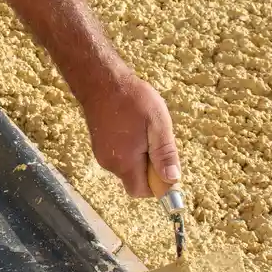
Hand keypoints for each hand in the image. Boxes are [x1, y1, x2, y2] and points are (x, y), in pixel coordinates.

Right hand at [79, 65, 181, 198]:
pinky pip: (119, 156)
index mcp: (125, 162)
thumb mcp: (157, 124)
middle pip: (135, 179)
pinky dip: (130, 147)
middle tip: (155, 139)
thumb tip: (172, 179)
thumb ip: (165, 154)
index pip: (142, 191)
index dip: (156, 184)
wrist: (100, 80)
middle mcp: (110, 164)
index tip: (163, 163)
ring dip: (140, 155)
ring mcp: (102, 154)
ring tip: (143, 128)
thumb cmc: (132, 99)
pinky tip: (132, 125)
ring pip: (128, 166)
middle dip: (149, 166)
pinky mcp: (99, 145)